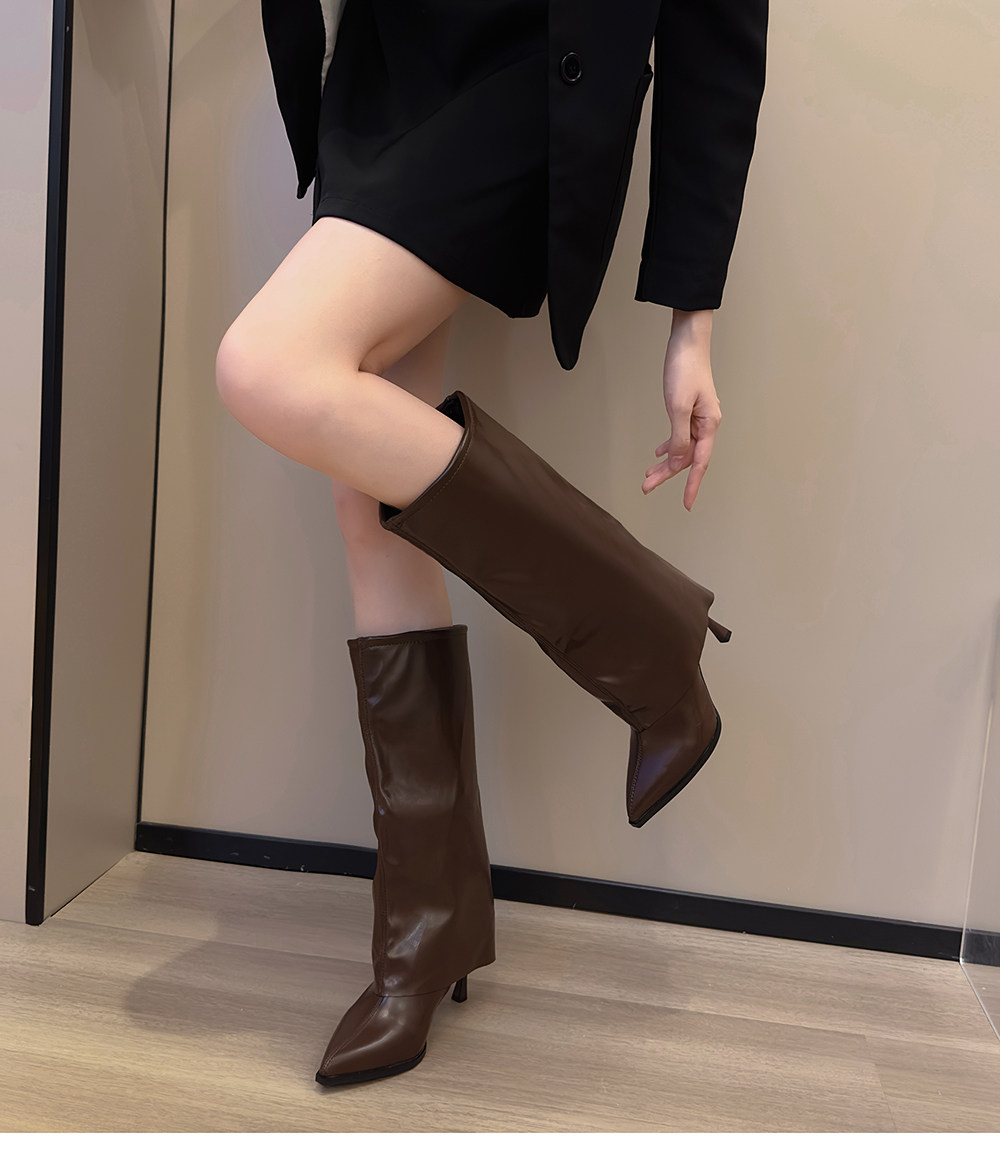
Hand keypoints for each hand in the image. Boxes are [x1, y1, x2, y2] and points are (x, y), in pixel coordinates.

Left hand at [642, 309, 721, 509]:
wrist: (687, 341)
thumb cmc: (685, 370)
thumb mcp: (679, 407)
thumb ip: (679, 438)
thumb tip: (676, 462)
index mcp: (709, 425)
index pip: (700, 463)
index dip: (692, 485)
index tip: (686, 504)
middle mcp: (707, 424)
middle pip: (687, 458)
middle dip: (667, 475)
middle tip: (647, 488)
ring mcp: (698, 417)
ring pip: (681, 447)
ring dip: (665, 462)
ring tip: (647, 476)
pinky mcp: (689, 409)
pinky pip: (680, 435)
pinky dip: (668, 445)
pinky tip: (658, 453)